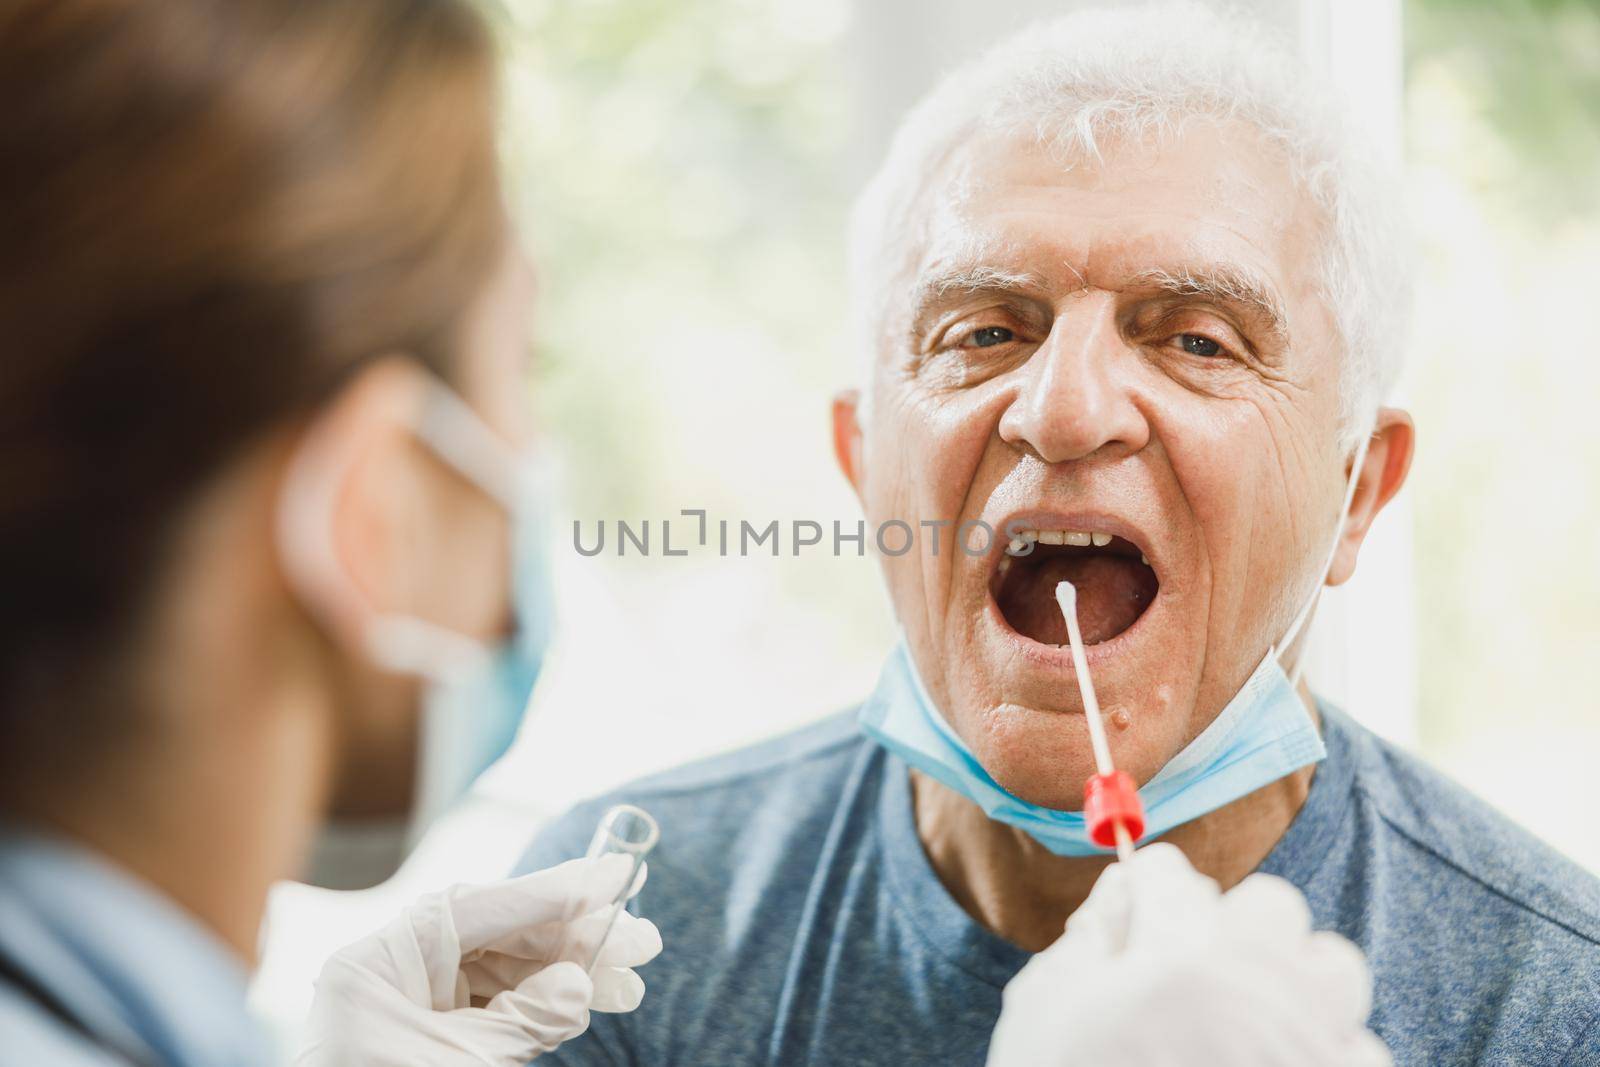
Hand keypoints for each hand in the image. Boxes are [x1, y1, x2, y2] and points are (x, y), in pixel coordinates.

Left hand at [297, 854, 661, 1065]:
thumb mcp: (460, 1063)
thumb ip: (524, 1020)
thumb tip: (581, 985)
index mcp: (379, 961)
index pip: (481, 906)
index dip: (555, 890)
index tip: (617, 874)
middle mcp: (395, 972)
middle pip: (500, 936)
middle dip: (575, 941)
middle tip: (643, 944)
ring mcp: (413, 1004)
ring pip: (505, 972)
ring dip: (571, 976)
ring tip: (630, 986)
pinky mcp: (431, 1036)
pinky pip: (495, 1006)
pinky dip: (543, 1006)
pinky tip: (590, 1002)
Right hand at [986, 843, 1390, 1066]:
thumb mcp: (1045, 1009)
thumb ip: (1088, 942)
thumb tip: (1119, 893)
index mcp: (1176, 964)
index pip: (1169, 875)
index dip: (1146, 890)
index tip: (1140, 912)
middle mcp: (1257, 996)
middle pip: (1270, 907)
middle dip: (1232, 926)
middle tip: (1195, 969)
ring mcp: (1307, 1050)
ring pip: (1334, 970)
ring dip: (1297, 984)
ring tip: (1252, 1019)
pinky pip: (1362, 1052)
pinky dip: (1328, 1055)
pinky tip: (1280, 1065)